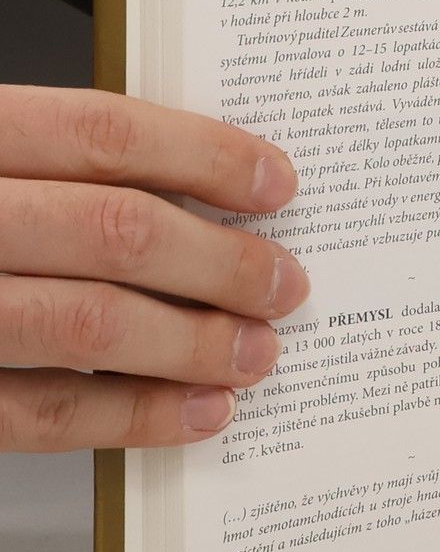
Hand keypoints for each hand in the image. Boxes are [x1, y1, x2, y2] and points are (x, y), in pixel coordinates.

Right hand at [0, 86, 305, 450]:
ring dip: (191, 344)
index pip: (105, 134)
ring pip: (86, 324)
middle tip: (286, 284)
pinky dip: (132, 417)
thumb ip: (60, 166)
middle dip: (222, 262)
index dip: (206, 156)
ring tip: (257, 352)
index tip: (277, 184)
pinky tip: (196, 413)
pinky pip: (41, 412)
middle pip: (114, 231)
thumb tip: (201, 186)